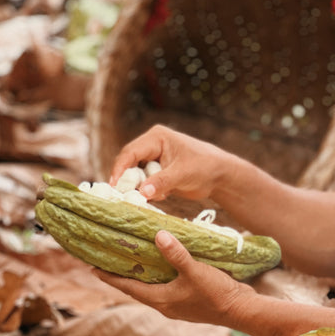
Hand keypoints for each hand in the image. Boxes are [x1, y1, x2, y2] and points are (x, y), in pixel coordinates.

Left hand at [92, 230, 253, 327]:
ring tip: (130, 261)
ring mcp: (177, 305)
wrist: (240, 310)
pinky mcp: (188, 302)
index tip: (91, 267)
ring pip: (150, 289)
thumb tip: (157, 235)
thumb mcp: (194, 271)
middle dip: (120, 276)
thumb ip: (175, 254)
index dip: (109, 277)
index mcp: (160, 300)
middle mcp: (165, 305)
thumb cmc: (215, 294)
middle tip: (106, 260)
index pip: (127, 287)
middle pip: (136, 289)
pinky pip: (165, 288)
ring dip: (139, 277)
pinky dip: (157, 277)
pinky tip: (161, 266)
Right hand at [109, 126, 238, 202]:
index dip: (120, 169)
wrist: (220, 176)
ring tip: (154, 196)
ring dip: (141, 188)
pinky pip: (146, 185)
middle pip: (129, 164)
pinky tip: (164, 195)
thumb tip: (142, 193)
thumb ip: (161, 182)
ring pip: (137, 176)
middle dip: (129, 181)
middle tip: (125, 197)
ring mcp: (154, 161)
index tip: (114, 186)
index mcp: (156, 138)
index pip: (130, 152)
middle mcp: (152, 147)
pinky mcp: (158, 174)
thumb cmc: (204, 167)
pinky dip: (150, 193)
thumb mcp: (182, 174)